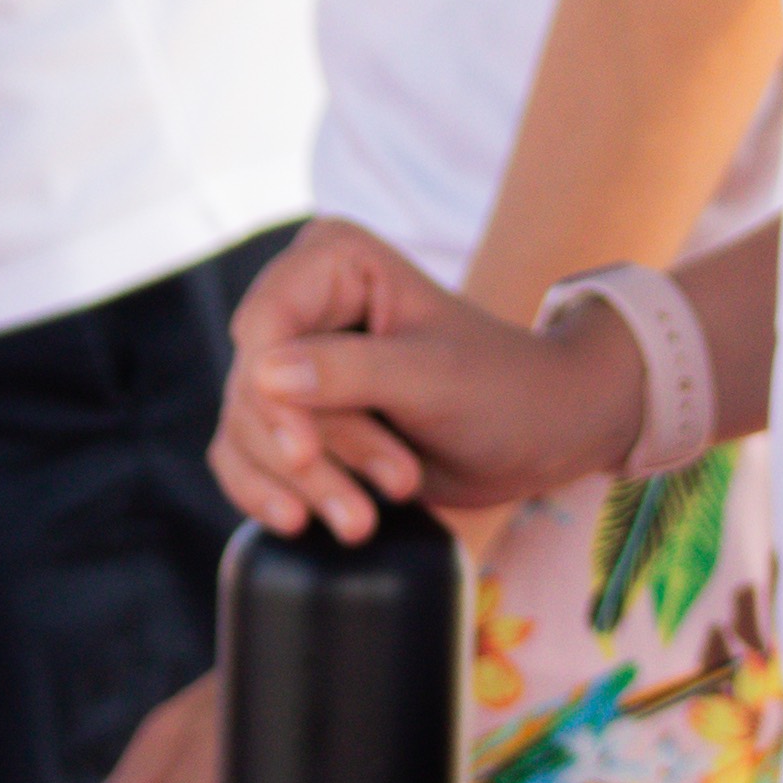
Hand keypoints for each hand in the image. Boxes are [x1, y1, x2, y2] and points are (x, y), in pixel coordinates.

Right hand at [211, 216, 643, 540]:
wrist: (539, 434)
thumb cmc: (501, 387)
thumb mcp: (432, 377)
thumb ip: (350, 372)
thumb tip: (262, 375)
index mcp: (331, 261)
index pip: (264, 324)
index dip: (272, 393)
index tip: (302, 453)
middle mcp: (300, 302)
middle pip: (253, 386)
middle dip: (311, 454)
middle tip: (375, 501)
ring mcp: (291, 362)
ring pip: (249, 430)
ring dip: (305, 484)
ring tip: (363, 521)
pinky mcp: (294, 417)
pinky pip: (244, 458)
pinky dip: (269, 494)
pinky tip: (302, 522)